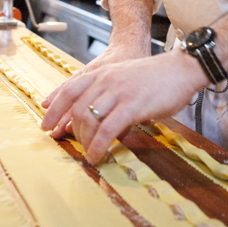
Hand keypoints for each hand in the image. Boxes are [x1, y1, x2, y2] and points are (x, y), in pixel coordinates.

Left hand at [41, 47, 205, 164]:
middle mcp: (106, 80)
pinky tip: (97, 156)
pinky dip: (98, 146)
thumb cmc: (156, 77)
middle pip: (76, 108)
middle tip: (73, 145)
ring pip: (88, 119)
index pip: (69, 90)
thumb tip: (94, 116)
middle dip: (70, 131)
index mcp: (103, 72)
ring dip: (85, 141)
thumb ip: (108, 92)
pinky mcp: (131, 106)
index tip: (45, 124)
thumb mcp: (125, 78)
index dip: (54, 109)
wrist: (181, 70)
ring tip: (88, 153)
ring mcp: (118, 92)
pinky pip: (107, 130)